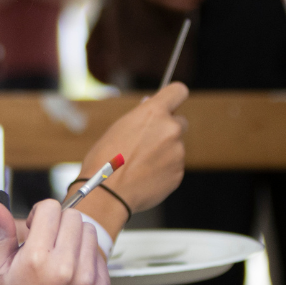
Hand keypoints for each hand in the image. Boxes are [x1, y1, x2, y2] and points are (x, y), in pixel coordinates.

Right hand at [0, 200, 108, 284]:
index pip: (51, 209)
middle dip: (58, 223)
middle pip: (73, 216)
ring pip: (89, 232)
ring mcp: (86, 278)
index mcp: (37, 258)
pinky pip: (99, 254)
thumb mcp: (0, 268)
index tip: (36, 225)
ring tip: (61, 253)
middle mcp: (65, 267)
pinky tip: (72, 268)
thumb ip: (1, 234)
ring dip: (75, 237)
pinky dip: (87, 256)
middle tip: (48, 240)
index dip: (40, 213)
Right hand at [76, 82, 187, 217]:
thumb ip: (140, 118)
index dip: (174, 97)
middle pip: (180, 122)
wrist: (106, 193)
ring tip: (140, 165)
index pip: (178, 91)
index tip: (171, 103)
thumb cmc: (105, 160)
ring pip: (176, 147)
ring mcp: (177, 152)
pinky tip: (144, 176)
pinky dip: (163, 170)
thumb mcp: (118, 128)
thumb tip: (151, 109)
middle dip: (168, 129)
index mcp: (153, 113)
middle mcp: (170, 129)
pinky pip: (174, 166)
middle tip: (148, 141)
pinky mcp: (178, 173)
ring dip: (164, 152)